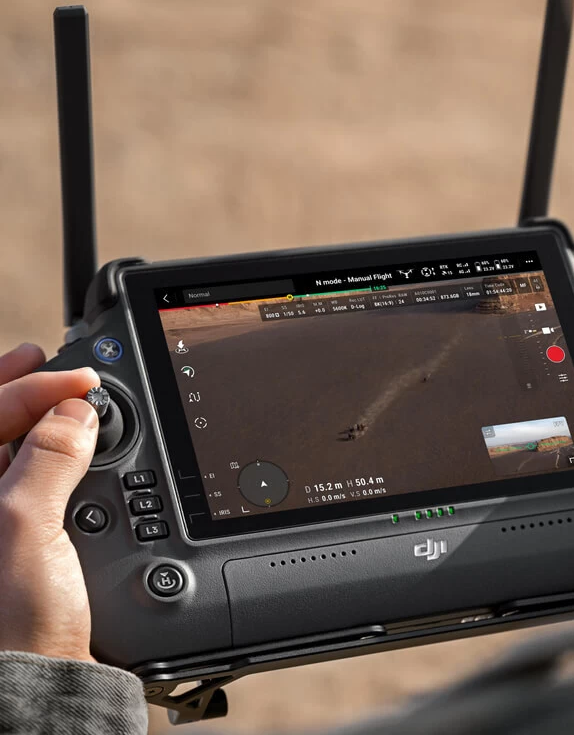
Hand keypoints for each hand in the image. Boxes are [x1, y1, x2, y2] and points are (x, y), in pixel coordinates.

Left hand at [0, 343, 99, 660]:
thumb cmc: (9, 622)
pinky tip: (83, 457)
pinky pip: (34, 487)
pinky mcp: (18, 548)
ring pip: (12, 456)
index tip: (79, 379)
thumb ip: (48, 458)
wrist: (35, 686)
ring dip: (45, 426)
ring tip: (78, 406)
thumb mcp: (26, 526)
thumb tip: (75, 414)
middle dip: (25, 394)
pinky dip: (60, 464)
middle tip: (61, 369)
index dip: (28, 386)